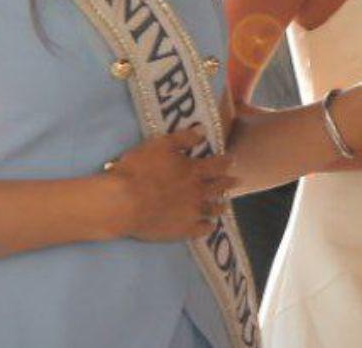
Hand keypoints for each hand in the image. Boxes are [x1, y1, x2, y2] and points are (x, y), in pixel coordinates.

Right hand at [109, 128, 236, 241]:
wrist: (125, 202)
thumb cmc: (139, 169)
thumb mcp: (160, 145)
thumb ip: (183, 138)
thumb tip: (203, 131)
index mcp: (193, 170)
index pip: (216, 165)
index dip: (225, 162)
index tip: (232, 160)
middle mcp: (198, 192)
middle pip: (218, 187)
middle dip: (228, 183)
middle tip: (237, 181)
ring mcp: (192, 213)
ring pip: (212, 209)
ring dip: (220, 205)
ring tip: (226, 205)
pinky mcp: (182, 230)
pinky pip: (202, 229)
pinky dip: (208, 226)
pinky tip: (210, 226)